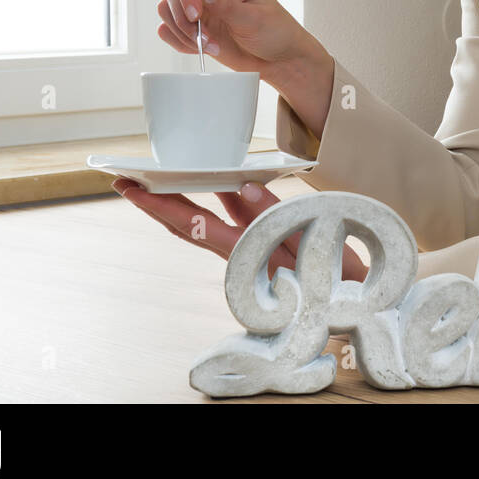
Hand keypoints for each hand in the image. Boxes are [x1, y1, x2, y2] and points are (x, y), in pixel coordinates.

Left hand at [112, 178, 369, 281]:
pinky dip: (219, 198)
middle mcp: (237, 250)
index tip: (131, 188)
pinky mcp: (259, 244)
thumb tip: (242, 185)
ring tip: (160, 176)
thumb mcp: (306, 240)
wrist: (351, 302)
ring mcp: (246, 247)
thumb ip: (273, 213)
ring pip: (205, 222)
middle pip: (187, 224)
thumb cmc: (330, 275)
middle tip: (127, 179)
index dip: (159, 206)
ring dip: (181, 200)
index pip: (192, 224)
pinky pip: (231, 219)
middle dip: (156, 202)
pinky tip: (218, 181)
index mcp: (242, 251)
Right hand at [157, 0, 317, 77]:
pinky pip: (168, 30)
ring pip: (166, 9)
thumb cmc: (276, 32)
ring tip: (210, 47)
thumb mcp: (256, 20)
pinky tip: (202, 50)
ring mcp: (199, 7)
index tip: (195, 15)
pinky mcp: (193, 27)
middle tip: (203, 37)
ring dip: (182, 32)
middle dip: (181, 15)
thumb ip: (229, 7)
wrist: (278, 59)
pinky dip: (179, 42)